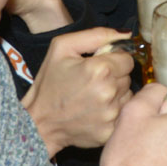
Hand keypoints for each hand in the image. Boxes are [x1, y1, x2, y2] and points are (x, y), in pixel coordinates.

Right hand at [21, 27, 133, 155]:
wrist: (38, 122)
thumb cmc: (49, 83)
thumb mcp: (62, 47)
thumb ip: (97, 35)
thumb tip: (125, 34)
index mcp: (100, 69)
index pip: (128, 59)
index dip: (114, 60)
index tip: (100, 66)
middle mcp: (109, 92)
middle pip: (127, 77)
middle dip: (114, 77)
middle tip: (92, 83)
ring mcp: (111, 114)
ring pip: (127, 96)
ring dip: (115, 95)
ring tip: (93, 97)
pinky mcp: (110, 131)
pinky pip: (123, 115)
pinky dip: (112, 112)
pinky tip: (95, 112)